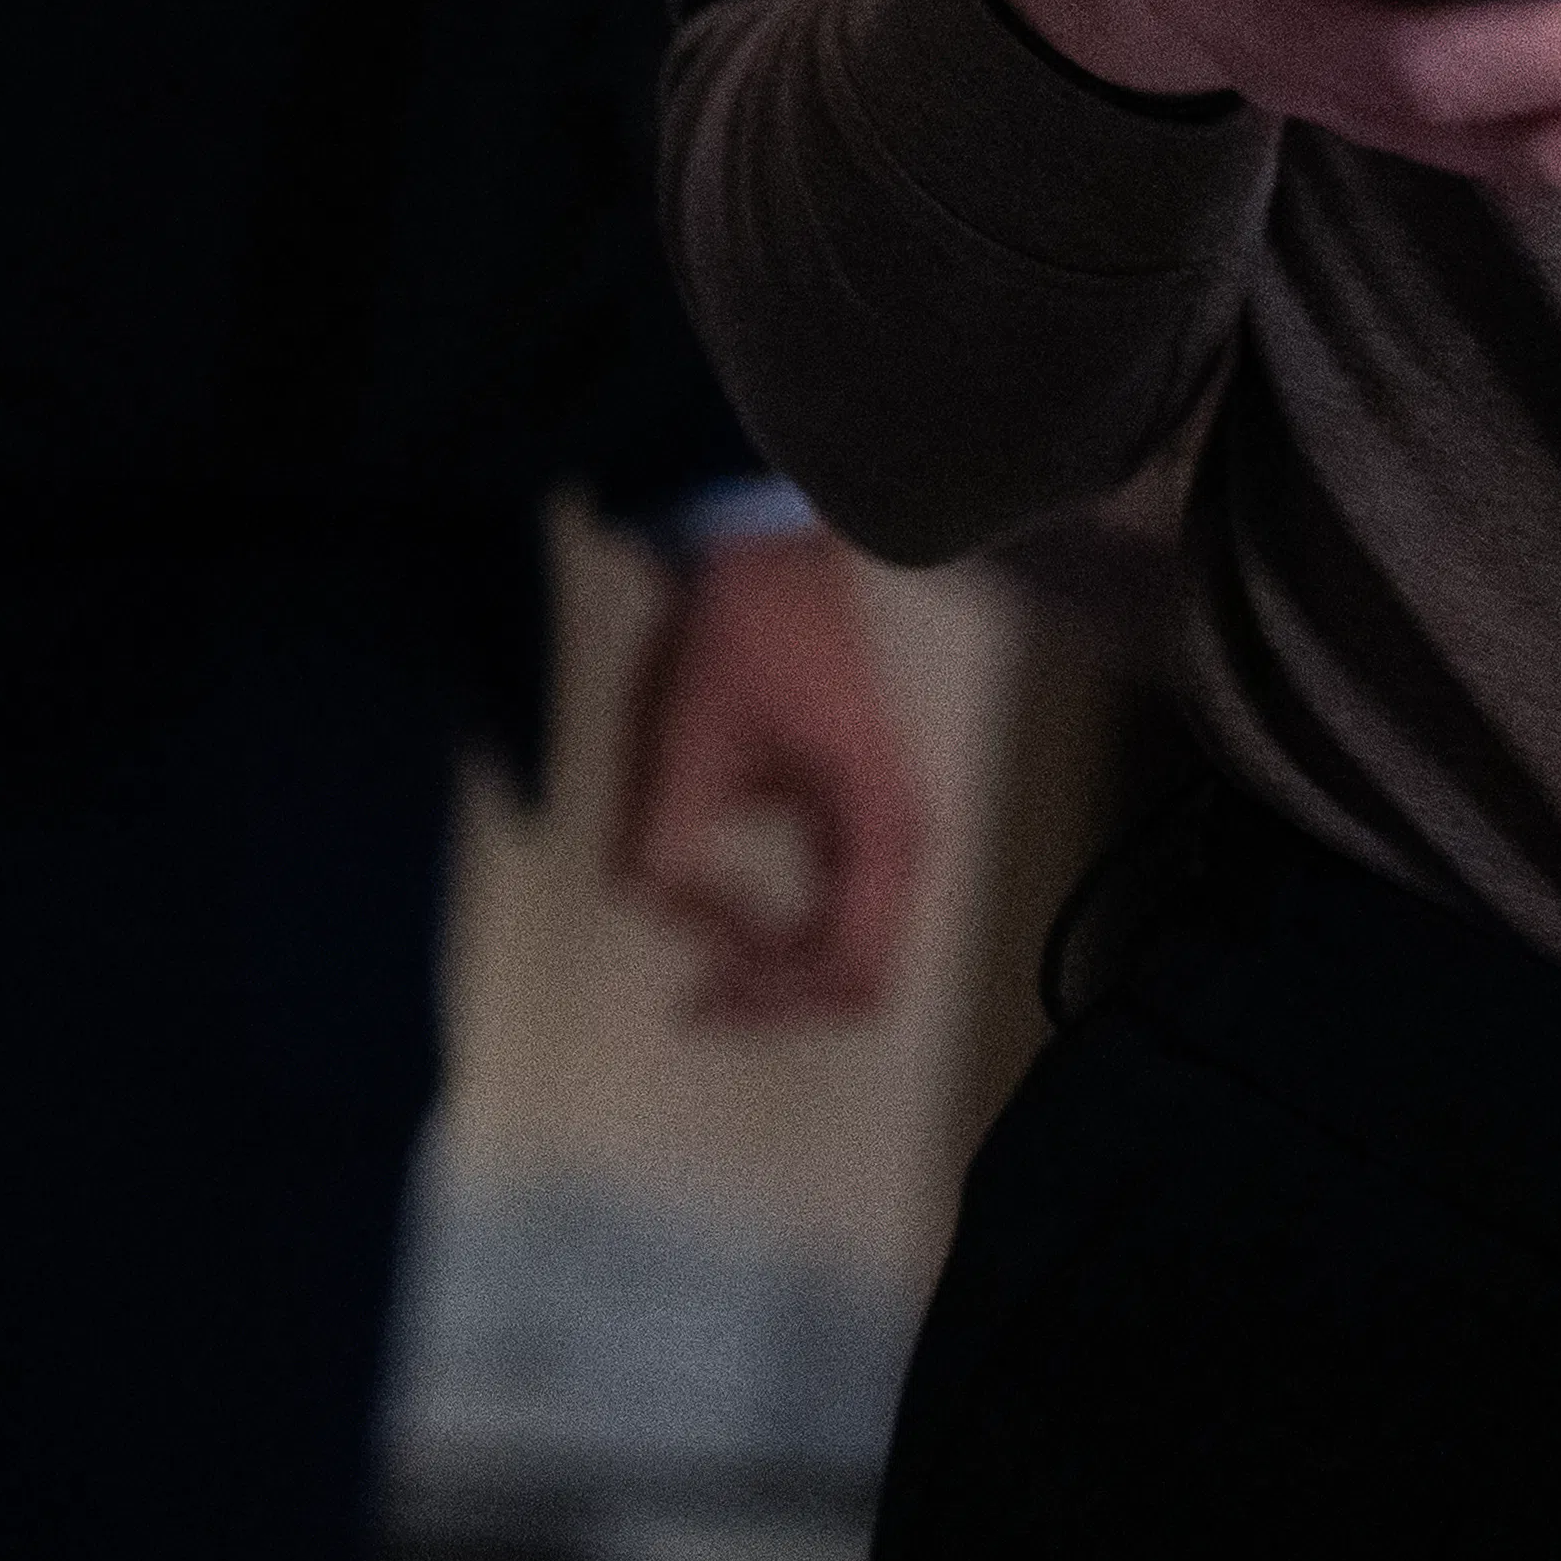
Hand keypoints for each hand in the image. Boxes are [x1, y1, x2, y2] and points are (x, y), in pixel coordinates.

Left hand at [608, 526, 926, 1024]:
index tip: (695, 988)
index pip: (844, 967)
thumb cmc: (730, 643)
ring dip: (773, 965)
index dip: (766, 997)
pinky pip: (833, 915)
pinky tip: (717, 906)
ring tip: (696, 928)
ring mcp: (883, 837)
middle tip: (693, 998)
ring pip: (848, 953)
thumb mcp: (678, 746)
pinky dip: (779, 932)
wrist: (761, 562)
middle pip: (858, 979)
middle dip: (773, 997)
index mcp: (876, 826)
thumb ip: (662, 846)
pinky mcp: (855, 827)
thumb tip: (663, 916)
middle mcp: (898, 843)